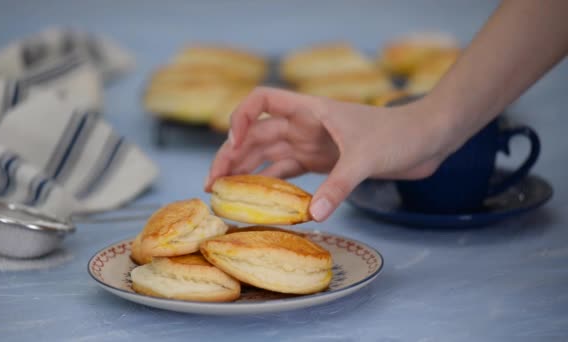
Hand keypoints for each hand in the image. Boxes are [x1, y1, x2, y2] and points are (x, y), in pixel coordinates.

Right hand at [205, 87, 452, 220]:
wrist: (426, 139)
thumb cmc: (399, 134)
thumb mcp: (367, 157)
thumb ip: (340, 185)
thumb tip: (313, 214)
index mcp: (310, 111)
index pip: (262, 101)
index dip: (241, 118)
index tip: (233, 144)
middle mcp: (305, 126)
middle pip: (256, 135)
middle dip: (232, 156)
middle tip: (213, 184)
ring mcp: (313, 145)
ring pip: (268, 155)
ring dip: (246, 172)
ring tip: (225, 194)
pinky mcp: (324, 163)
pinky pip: (289, 173)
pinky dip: (273, 185)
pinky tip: (259, 201)